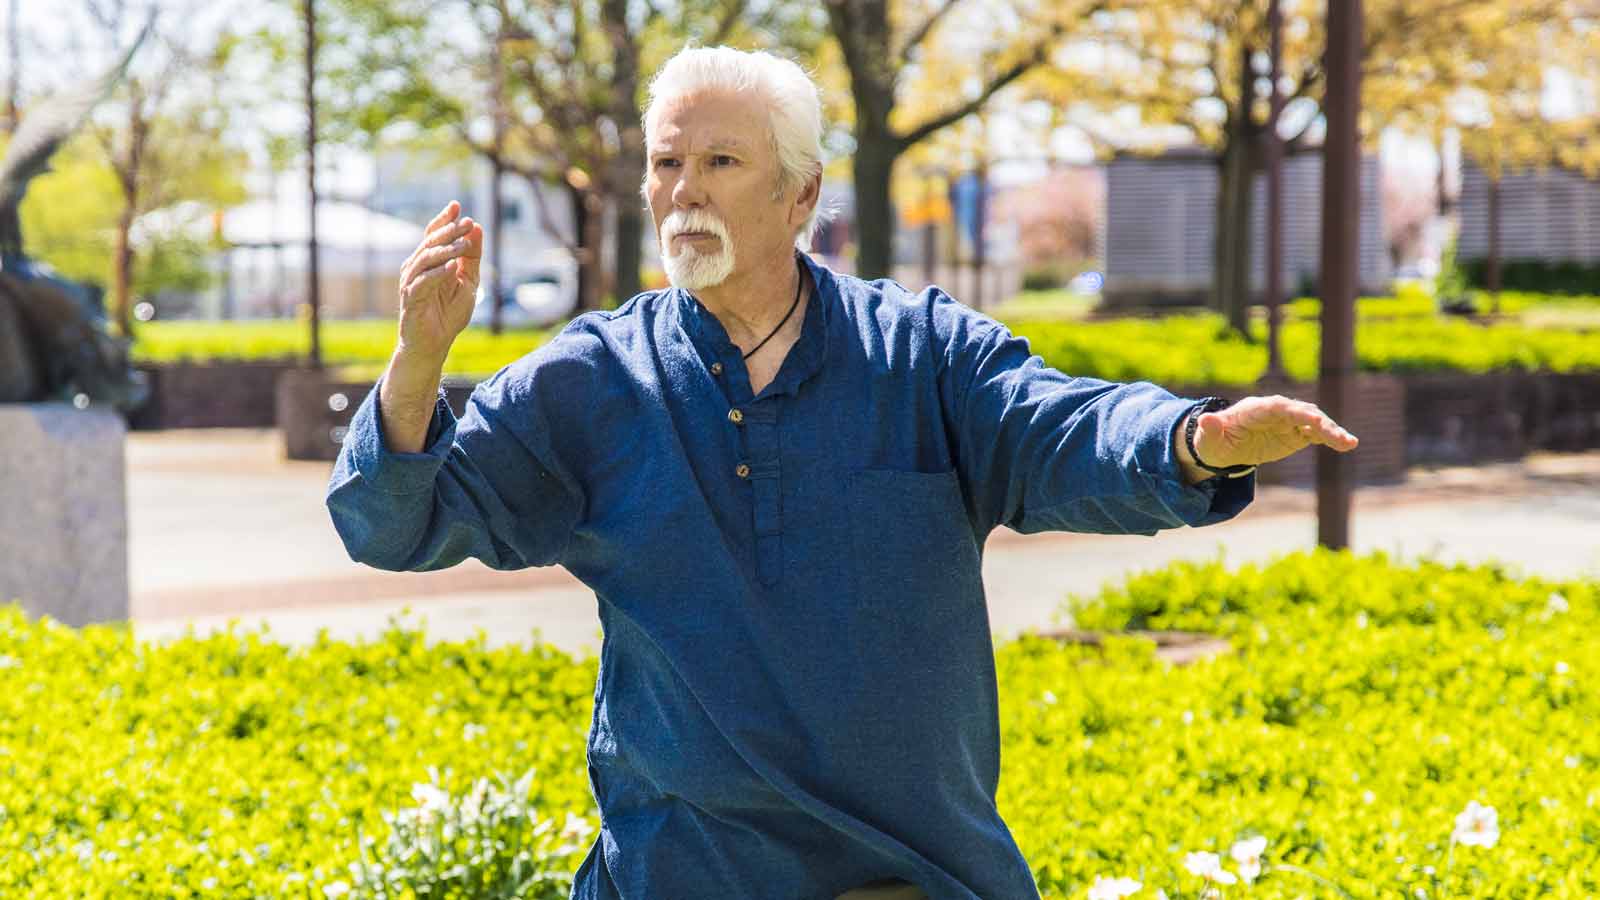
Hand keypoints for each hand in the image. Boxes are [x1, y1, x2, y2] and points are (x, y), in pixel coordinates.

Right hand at [395, 200, 482, 363]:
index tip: (457, 205)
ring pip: (426, 259)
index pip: (434, 235)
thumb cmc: (448, 314)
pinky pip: (423, 282)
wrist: (434, 345)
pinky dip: (438, 273)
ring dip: (446, 250)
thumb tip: (477, 228)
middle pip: (430, 243)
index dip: (444, 219)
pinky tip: (453, 266)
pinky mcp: (411, 299)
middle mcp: (416, 268)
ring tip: (463, 244)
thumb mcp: (468, 282)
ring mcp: (411, 282)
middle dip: (449, 231)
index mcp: (428, 262)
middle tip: (466, 222)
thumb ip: (472, 258)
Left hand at [1191, 395, 1358, 468]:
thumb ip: (1210, 428)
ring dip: (1331, 432)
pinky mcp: (1295, 435)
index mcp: (1255, 409)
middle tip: (1338, 437)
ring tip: (1350, 443)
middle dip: (1320, 423)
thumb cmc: (1213, 440)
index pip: (1279, 407)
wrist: (1221, 447)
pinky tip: (1346, 445)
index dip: (1296, 412)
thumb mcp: (1207, 438)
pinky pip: (1316, 435)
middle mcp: (1276, 412)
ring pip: (1314, 423)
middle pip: (1302, 413)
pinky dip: (1331, 438)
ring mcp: (1288, 423)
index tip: (1313, 418)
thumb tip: (1205, 419)